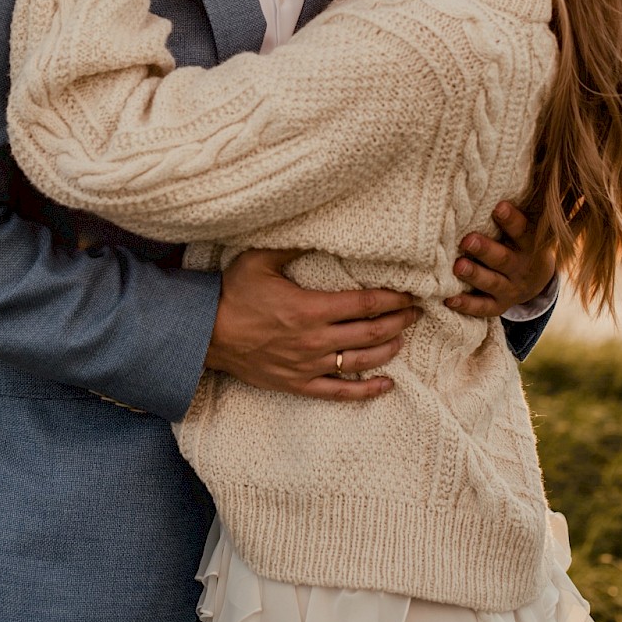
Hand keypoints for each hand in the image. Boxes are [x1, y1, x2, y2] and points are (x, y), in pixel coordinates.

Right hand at [205, 249, 417, 400]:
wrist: (205, 334)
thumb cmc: (232, 293)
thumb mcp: (259, 260)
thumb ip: (290, 245)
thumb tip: (316, 229)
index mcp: (310, 308)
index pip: (364, 304)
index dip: (391, 298)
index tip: (410, 293)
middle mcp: (315, 340)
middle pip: (370, 333)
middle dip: (398, 321)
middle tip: (416, 312)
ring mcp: (308, 366)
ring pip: (361, 362)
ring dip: (388, 350)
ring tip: (403, 337)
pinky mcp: (298, 384)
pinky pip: (340, 393)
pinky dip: (367, 391)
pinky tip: (387, 385)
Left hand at [445, 201, 556, 317]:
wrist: (535, 280)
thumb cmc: (521, 239)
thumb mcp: (529, 224)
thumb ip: (518, 203)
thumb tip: (504, 163)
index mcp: (530, 243)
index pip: (523, 231)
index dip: (512, 220)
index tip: (498, 206)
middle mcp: (521, 267)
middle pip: (504, 259)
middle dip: (486, 250)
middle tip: (467, 239)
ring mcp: (510, 288)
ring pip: (492, 283)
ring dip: (475, 275)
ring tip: (458, 266)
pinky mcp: (498, 305)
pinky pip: (483, 307)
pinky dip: (467, 305)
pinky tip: (449, 300)